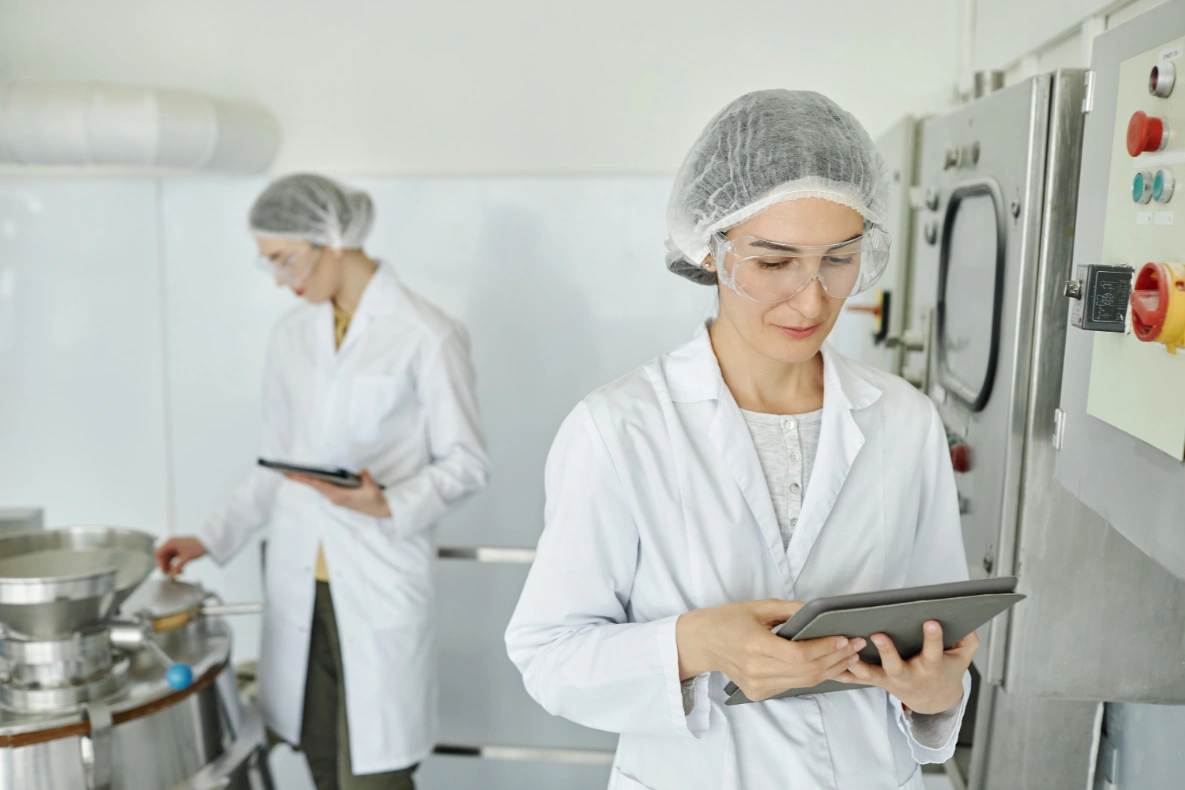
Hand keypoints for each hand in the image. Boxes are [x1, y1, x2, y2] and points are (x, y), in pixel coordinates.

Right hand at [155, 536, 207, 576]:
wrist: (209, 541)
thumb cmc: (197, 546)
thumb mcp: (186, 558)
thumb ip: (177, 567)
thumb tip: (172, 576)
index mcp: (170, 543)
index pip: (159, 554)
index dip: (161, 563)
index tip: (166, 571)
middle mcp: (171, 543)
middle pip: (163, 556)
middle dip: (167, 566)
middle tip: (172, 574)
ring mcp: (176, 546)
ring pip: (169, 558)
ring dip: (172, 566)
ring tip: (179, 573)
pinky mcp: (181, 548)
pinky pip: (174, 557)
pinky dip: (176, 564)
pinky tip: (181, 570)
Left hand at [285, 469, 390, 517]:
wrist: (381, 511)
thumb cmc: (376, 500)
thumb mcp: (372, 487)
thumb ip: (365, 477)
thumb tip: (361, 471)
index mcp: (340, 496)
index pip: (319, 485)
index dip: (306, 479)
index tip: (293, 475)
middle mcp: (335, 498)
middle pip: (316, 486)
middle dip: (302, 479)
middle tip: (286, 472)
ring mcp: (337, 499)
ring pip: (319, 487)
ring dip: (308, 480)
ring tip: (296, 473)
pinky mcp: (340, 498)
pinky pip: (325, 488)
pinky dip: (317, 482)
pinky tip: (313, 477)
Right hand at [675, 599, 866, 701]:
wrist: (701, 642)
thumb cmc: (727, 620)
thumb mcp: (758, 606)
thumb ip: (791, 610)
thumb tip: (822, 612)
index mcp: (754, 645)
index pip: (799, 654)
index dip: (825, 648)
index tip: (844, 637)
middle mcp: (756, 670)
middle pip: (807, 671)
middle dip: (837, 658)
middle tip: (857, 645)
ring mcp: (757, 685)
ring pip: (805, 682)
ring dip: (831, 669)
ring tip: (850, 656)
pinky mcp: (759, 693)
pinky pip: (794, 685)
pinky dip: (814, 676)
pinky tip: (829, 666)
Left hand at [836, 621, 976, 713]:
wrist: (935, 700)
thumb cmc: (946, 669)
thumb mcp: (963, 656)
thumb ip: (968, 639)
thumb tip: (966, 621)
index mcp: (931, 667)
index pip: (934, 651)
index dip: (933, 638)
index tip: (931, 621)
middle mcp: (909, 675)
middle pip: (896, 666)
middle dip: (887, 651)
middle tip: (877, 634)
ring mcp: (891, 681)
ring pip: (872, 675)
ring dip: (858, 665)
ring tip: (848, 650)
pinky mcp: (877, 682)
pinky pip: (857, 680)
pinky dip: (843, 674)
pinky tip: (829, 666)